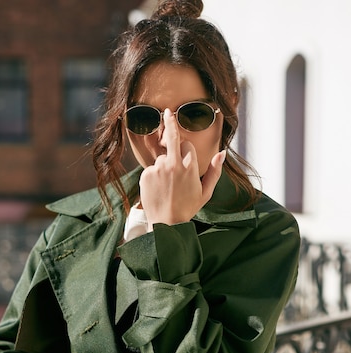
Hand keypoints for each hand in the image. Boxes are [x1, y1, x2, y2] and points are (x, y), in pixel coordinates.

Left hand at [139, 108, 225, 228]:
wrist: (166, 223)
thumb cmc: (187, 208)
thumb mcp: (206, 192)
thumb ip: (215, 171)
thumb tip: (222, 153)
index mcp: (190, 167)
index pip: (186, 145)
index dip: (185, 151)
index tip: (181, 146)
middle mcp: (174, 164)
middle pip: (172, 137)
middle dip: (169, 123)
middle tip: (167, 112)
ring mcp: (159, 168)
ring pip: (161, 158)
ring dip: (163, 167)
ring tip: (166, 187)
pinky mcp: (147, 174)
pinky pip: (151, 169)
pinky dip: (153, 176)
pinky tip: (158, 189)